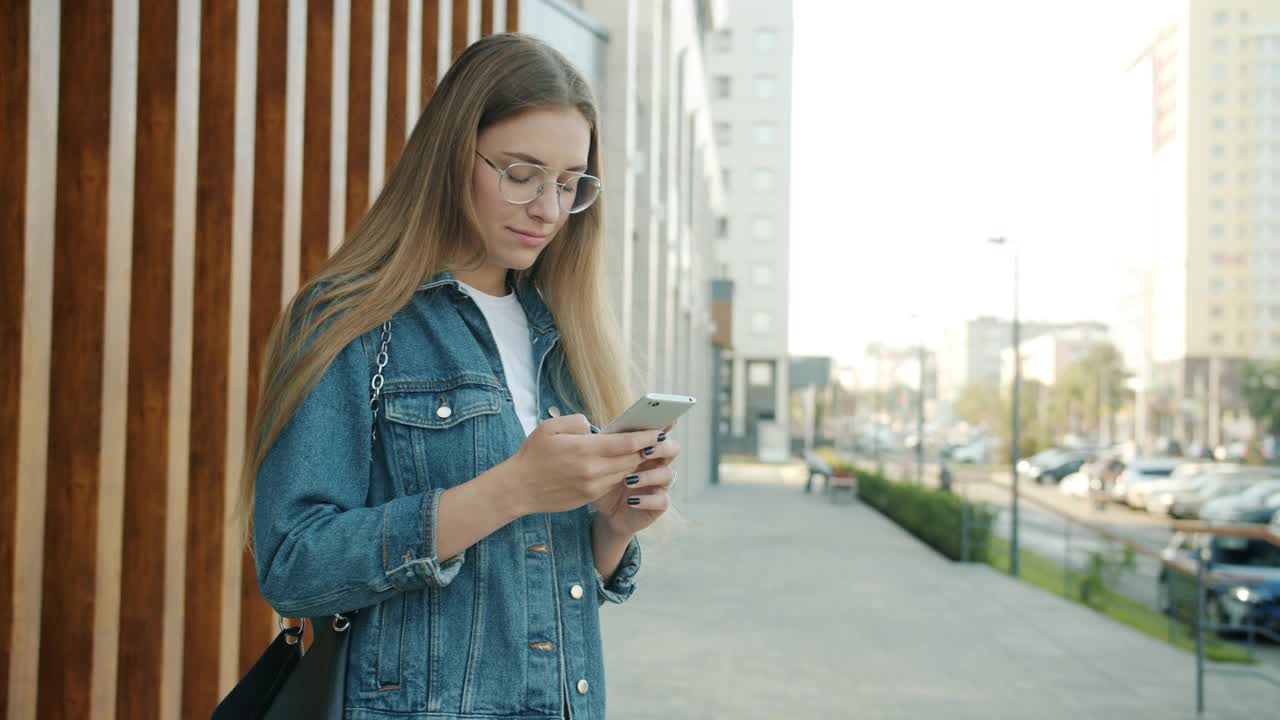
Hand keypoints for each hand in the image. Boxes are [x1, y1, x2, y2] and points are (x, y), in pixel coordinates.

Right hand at [502, 414, 658, 515]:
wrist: (518, 488)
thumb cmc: (532, 454)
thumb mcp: (550, 427)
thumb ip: (577, 422)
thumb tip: (594, 428)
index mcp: (585, 450)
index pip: (626, 443)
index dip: (645, 437)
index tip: (658, 431)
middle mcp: (593, 470)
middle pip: (630, 459)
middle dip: (644, 450)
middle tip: (656, 441)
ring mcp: (592, 487)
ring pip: (623, 473)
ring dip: (634, 463)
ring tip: (642, 452)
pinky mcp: (589, 498)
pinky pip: (611, 484)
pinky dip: (619, 474)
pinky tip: (621, 466)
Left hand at [592, 421, 680, 537]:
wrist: (605, 511)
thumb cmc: (604, 480)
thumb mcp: (601, 462)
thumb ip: (603, 445)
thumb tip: (588, 427)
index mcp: (645, 449)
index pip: (658, 433)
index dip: (663, 425)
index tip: (663, 420)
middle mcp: (656, 464)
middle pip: (672, 449)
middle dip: (661, 448)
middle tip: (644, 451)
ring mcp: (660, 484)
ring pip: (667, 475)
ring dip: (649, 476)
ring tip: (628, 480)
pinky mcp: (658, 504)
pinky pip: (662, 500)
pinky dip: (647, 500)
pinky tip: (631, 501)